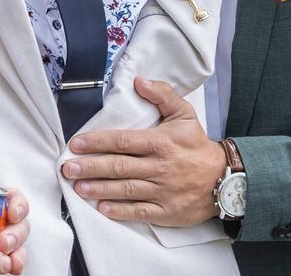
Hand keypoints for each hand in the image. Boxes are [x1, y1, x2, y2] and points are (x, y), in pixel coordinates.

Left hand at [61, 77, 227, 226]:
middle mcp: (158, 167)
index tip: (76, 143)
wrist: (225, 179)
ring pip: (125, 190)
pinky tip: (102, 208)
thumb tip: (139, 81)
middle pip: (119, 166)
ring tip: (78, 187)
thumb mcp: (184, 113)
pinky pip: (140, 212)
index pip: (122, 141)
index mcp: (159, 142)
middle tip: (67, 168)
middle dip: (91, 167)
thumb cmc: (197, 145)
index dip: (97, 142)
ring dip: (99, 189)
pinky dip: (120, 211)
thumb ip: (162, 94)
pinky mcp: (167, 212)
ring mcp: (162, 191)